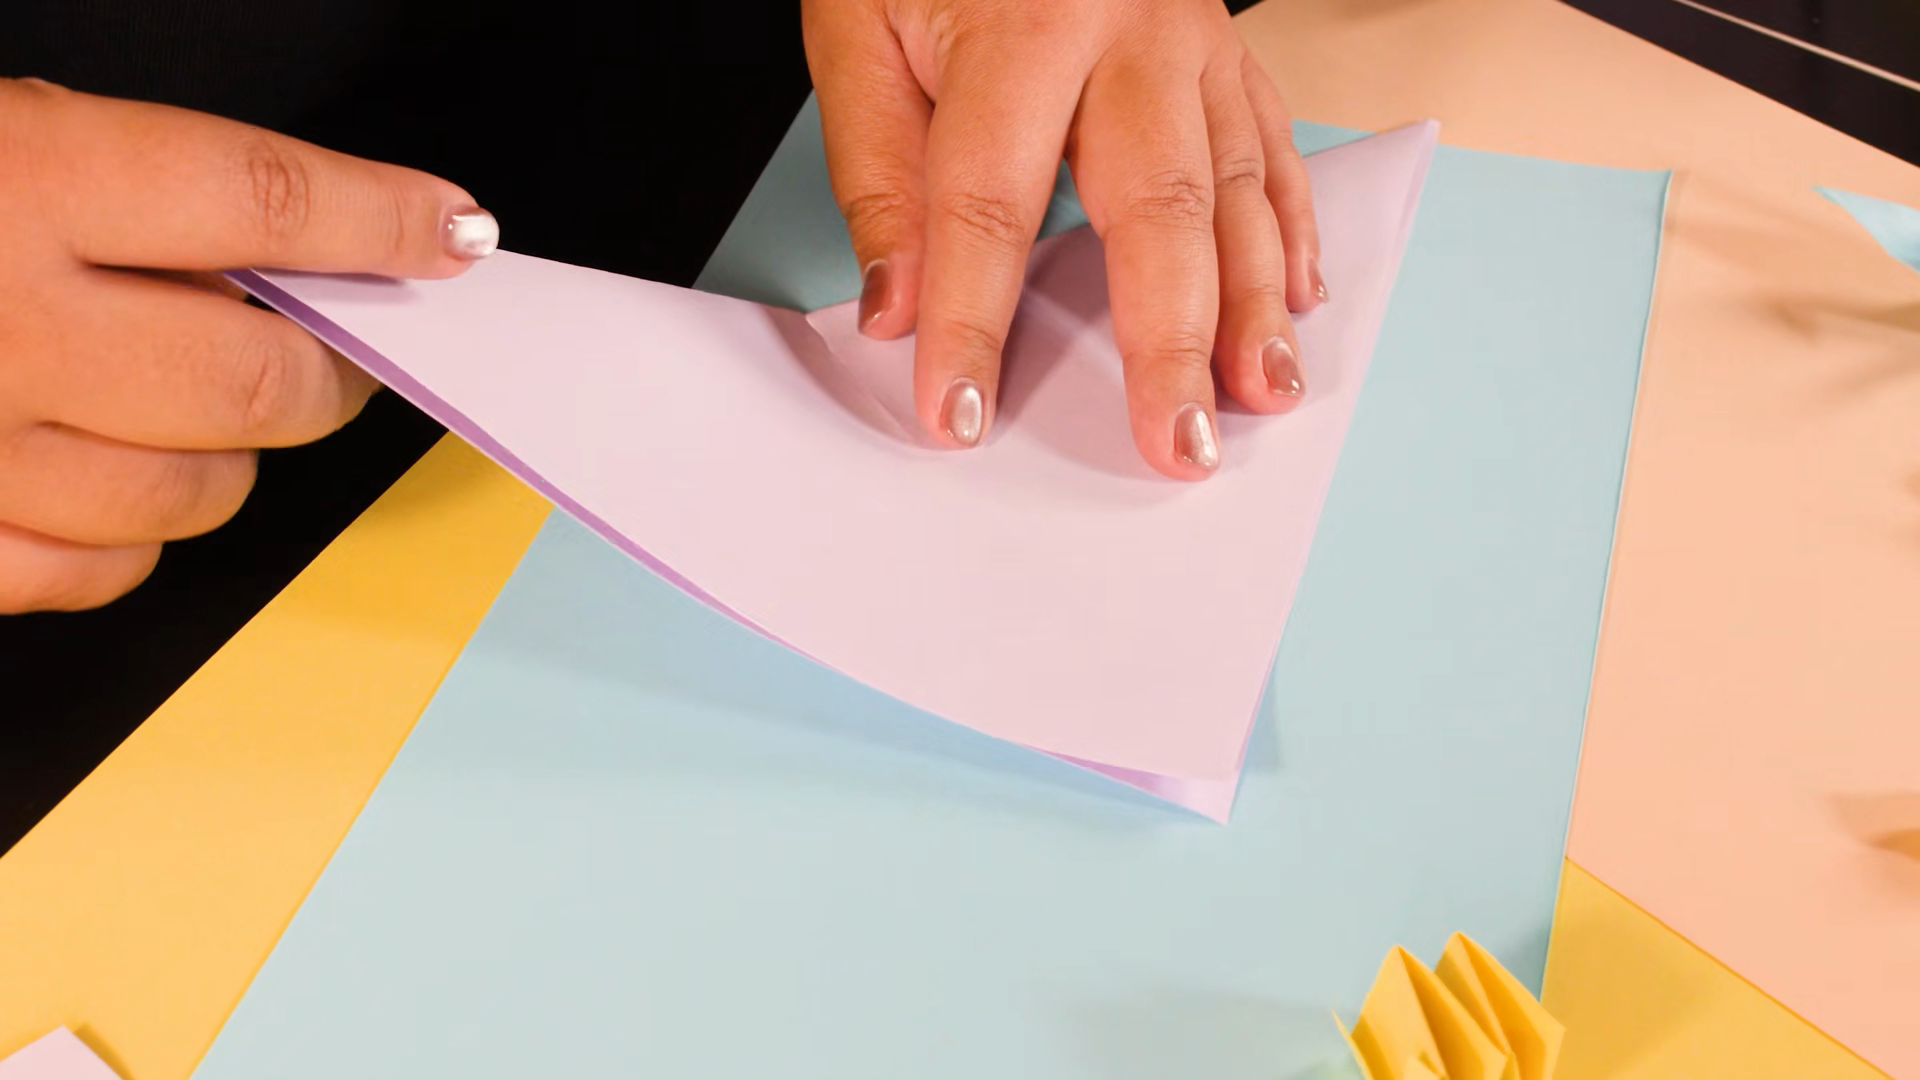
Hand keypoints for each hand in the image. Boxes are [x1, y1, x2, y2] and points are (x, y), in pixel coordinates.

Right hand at [0, 78, 496, 613]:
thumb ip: (130, 193)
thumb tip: (298, 250)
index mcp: (14, 187)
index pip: (265, 203)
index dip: (383, 217)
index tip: (446, 229)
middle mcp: (3, 329)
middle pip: (263, 383)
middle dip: (323, 367)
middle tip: (324, 342)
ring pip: (203, 493)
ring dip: (228, 454)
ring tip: (183, 402)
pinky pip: (105, 572)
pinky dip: (133, 532)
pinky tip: (98, 472)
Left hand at [803, 0, 1320, 478]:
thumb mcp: (858, 24)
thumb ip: (880, 169)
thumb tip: (897, 308)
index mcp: (1024, 18)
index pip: (989, 203)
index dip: (972, 319)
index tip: (957, 413)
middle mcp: (1128, 27)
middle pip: (1153, 207)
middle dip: (1167, 341)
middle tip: (1177, 445)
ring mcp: (1194, 36)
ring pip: (1237, 186)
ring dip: (1256, 304)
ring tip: (1265, 395)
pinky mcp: (1227, 47)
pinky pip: (1273, 145)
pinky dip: (1290, 230)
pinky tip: (1301, 299)